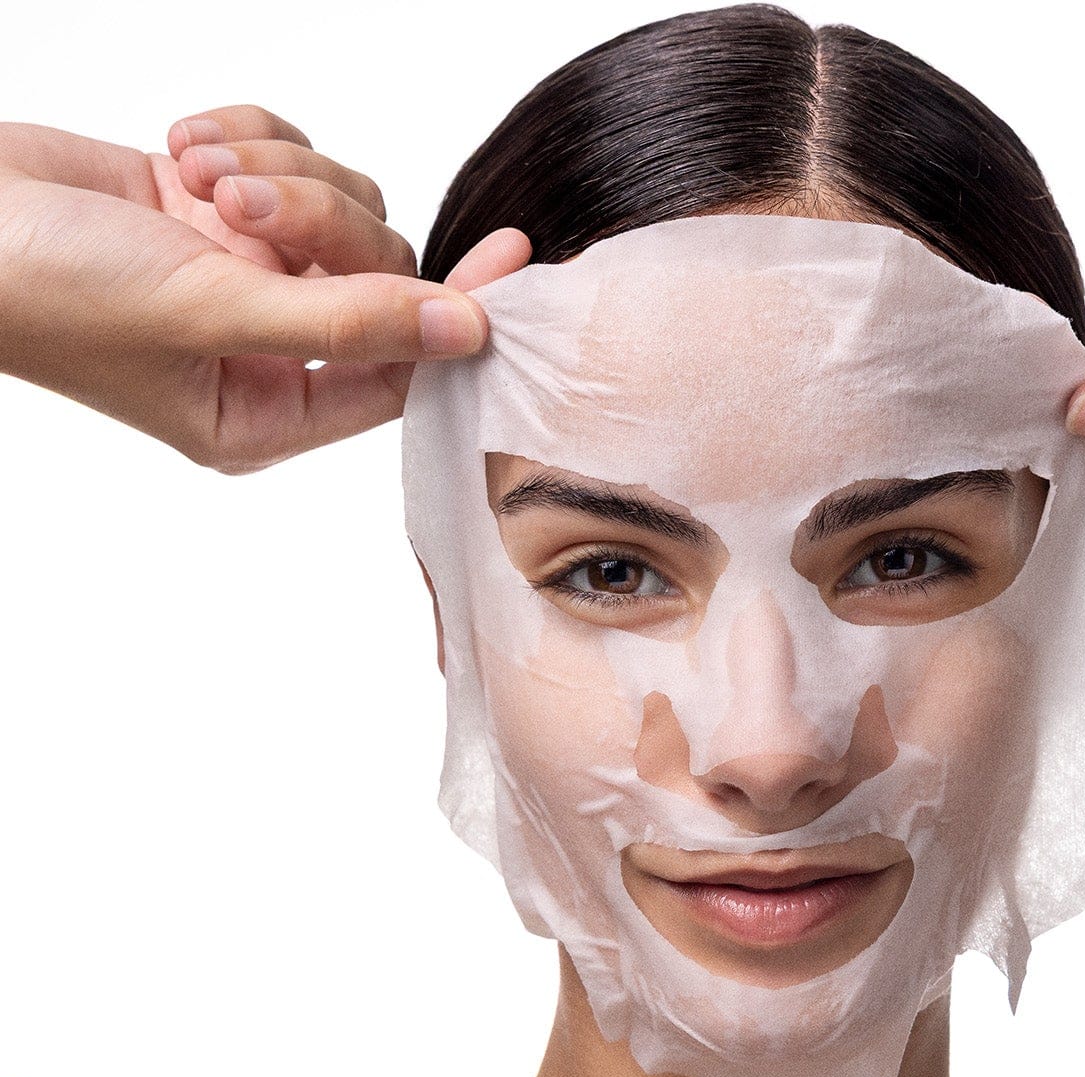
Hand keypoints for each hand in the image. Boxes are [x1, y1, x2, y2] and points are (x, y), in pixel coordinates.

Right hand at [0, 105, 529, 472]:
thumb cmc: (51, 289)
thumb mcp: (208, 311)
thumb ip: (345, 321)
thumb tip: (462, 331)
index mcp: (270, 412)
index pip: (403, 371)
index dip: (459, 315)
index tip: (512, 260)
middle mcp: (269, 350)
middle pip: (375, 273)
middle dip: (319, 218)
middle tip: (236, 205)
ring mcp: (246, 274)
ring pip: (341, 206)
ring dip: (277, 170)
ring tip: (193, 173)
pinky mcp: (218, 208)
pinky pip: (289, 154)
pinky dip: (247, 136)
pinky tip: (181, 147)